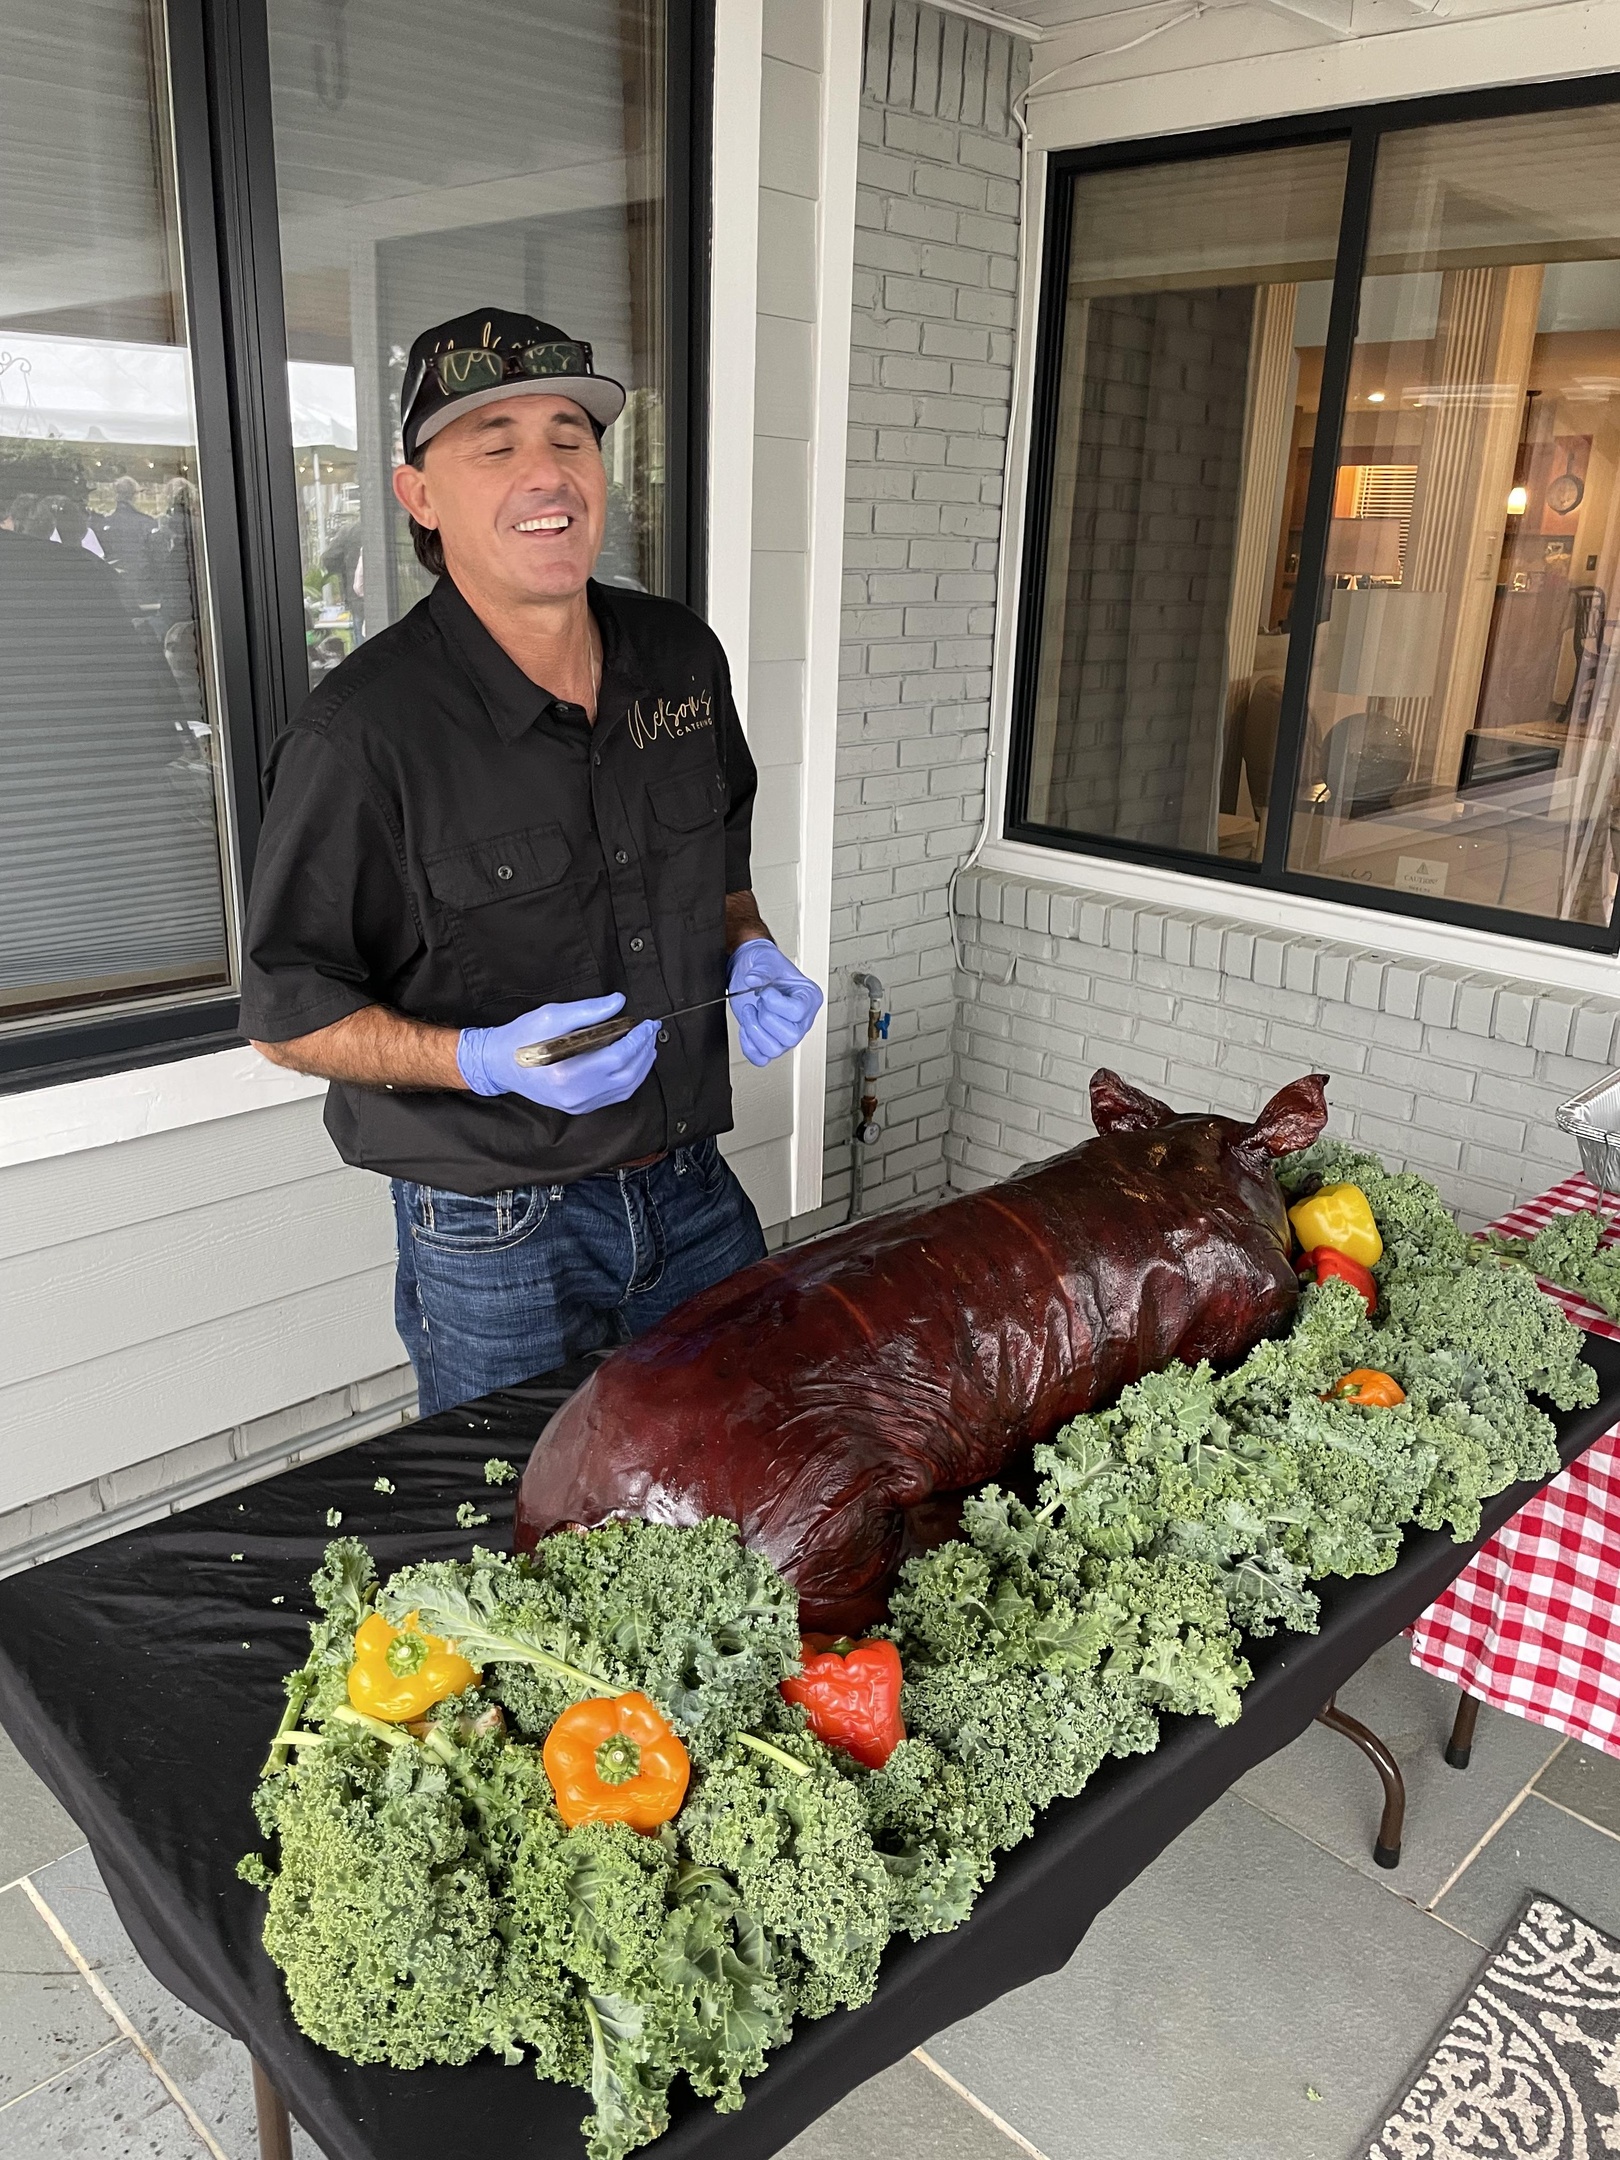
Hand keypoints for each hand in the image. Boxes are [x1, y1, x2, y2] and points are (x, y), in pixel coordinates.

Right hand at [457, 993, 657, 1113]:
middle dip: (644, 1051)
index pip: (616, 1058)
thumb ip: (588, 1011)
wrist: (499, 1064)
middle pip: (626, 1075)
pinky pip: (615, 1096)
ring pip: (625, 1089)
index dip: (637, 1040)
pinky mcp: (580, 1107)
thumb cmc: (522, 1037)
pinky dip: (630, 1078)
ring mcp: (578, 1105)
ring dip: (642, 1066)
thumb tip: (619, 1002)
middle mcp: (574, 1095)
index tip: (646, 1023)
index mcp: (565, 1073)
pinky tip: (634, 1062)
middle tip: (651, 1030)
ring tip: (647, 1044)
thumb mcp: (552, 1015)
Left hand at [726, 941, 823, 1066]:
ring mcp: (786, 1034)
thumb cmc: (766, 965)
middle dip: (766, 1019)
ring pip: (774, 1050)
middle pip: (790, 1037)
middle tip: (758, 1002)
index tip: (765, 992)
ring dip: (754, 1031)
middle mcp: (801, 1020)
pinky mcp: (769, 1042)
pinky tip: (746, 1027)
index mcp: (808, 998)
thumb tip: (752, 980)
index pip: (798, 1012)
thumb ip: (762, 970)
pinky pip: (761, 1058)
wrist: (752, 970)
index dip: (776, 1004)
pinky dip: (748, 1046)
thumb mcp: (766, 960)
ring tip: (750, 1012)